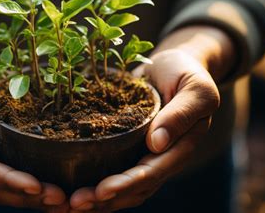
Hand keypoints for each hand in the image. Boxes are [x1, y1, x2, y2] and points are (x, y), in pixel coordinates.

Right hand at [0, 21, 67, 210]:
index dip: (8, 180)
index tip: (35, 185)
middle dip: (27, 197)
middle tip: (60, 200)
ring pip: (9, 189)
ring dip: (35, 199)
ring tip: (64, 202)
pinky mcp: (2, 154)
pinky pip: (18, 176)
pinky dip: (37, 187)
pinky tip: (60, 190)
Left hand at [68, 26, 233, 211]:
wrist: (173, 65)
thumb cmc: (186, 73)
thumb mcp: (194, 88)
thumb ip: (181, 114)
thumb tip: (156, 144)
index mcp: (180, 147)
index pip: (152, 173)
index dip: (127, 184)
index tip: (101, 190)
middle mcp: (162, 156)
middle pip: (135, 188)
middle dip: (106, 199)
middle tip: (76, 203)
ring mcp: (144, 154)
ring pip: (123, 186)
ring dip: (98, 198)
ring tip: (70, 204)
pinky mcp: (129, 145)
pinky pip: (113, 169)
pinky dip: (95, 181)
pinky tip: (74, 186)